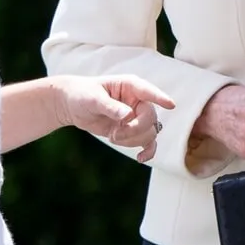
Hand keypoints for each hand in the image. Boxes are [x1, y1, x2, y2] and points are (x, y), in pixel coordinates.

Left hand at [54, 75, 174, 162]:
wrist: (73, 105)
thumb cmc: (82, 94)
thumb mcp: (93, 98)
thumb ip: (110, 106)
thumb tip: (127, 116)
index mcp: (130, 86)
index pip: (148, 91)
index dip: (160, 97)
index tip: (171, 105)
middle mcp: (137, 100)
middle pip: (150, 118)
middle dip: (134, 130)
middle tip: (114, 135)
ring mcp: (136, 116)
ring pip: (149, 132)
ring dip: (132, 140)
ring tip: (112, 136)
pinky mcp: (132, 130)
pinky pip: (148, 142)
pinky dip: (147, 151)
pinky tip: (140, 158)